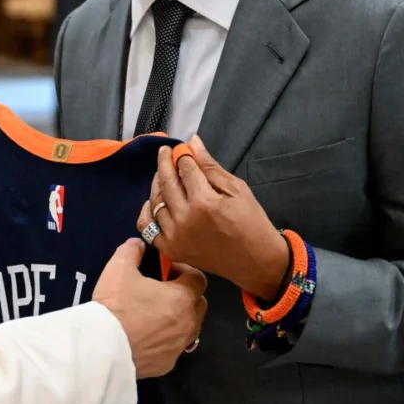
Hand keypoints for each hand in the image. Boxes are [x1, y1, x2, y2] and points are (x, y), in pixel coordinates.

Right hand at [92, 239, 206, 378]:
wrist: (104, 348)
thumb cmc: (116, 305)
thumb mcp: (118, 268)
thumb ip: (131, 251)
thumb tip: (138, 245)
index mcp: (182, 297)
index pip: (198, 278)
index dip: (184, 271)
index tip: (166, 271)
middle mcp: (188, 323)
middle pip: (198, 303)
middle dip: (185, 294)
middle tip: (161, 291)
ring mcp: (179, 346)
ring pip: (190, 327)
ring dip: (179, 318)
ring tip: (154, 314)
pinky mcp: (168, 363)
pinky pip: (174, 347)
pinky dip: (166, 339)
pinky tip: (147, 336)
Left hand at [137, 137, 289, 300]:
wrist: (255, 261)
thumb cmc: (251, 223)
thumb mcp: (237, 189)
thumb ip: (210, 167)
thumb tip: (193, 142)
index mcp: (204, 202)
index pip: (185, 169)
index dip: (181, 155)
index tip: (181, 148)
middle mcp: (185, 219)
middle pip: (166, 183)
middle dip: (164, 163)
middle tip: (165, 152)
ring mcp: (174, 236)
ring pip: (155, 202)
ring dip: (157, 184)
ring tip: (164, 175)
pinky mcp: (170, 249)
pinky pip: (147, 226)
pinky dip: (147, 211)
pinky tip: (154, 201)